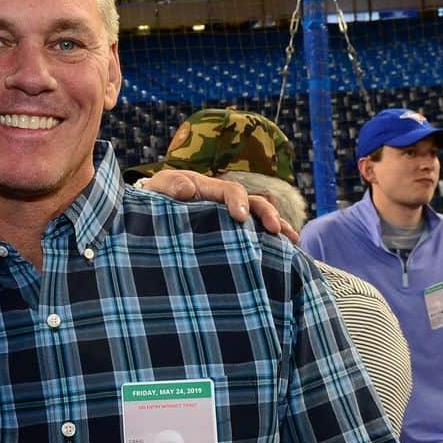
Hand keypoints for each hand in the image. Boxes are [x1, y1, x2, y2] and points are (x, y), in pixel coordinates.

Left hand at [140, 169, 298, 243]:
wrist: (150, 210)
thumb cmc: (156, 197)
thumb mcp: (159, 187)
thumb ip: (170, 186)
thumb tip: (188, 191)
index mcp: (208, 189)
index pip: (230, 190)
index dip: (238, 201)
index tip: (239, 218)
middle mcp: (224, 202)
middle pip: (253, 203)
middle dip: (266, 214)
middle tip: (274, 230)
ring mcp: (228, 219)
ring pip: (259, 219)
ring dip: (276, 227)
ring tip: (292, 242)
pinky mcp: (229, 235)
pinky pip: (253, 237)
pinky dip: (269, 244)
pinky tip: (283, 256)